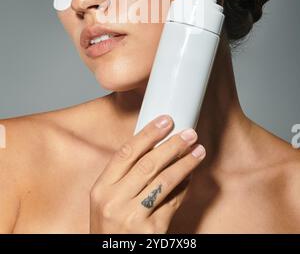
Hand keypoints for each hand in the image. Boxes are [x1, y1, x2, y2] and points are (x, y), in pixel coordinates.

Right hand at [89, 114, 205, 232]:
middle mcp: (114, 202)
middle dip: (173, 145)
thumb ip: (124, 176)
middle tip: (189, 134)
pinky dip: (184, 187)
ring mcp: (133, 218)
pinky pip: (173, 202)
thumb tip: (156, 146)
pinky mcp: (152, 232)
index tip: (166, 120)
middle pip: (149, 164)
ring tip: (198, 151)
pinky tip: (191, 176)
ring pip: (165, 181)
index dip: (148, 134)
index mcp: (101, 189)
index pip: (126, 153)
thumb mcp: (107, 200)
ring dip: (185, 163)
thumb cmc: (110, 228)